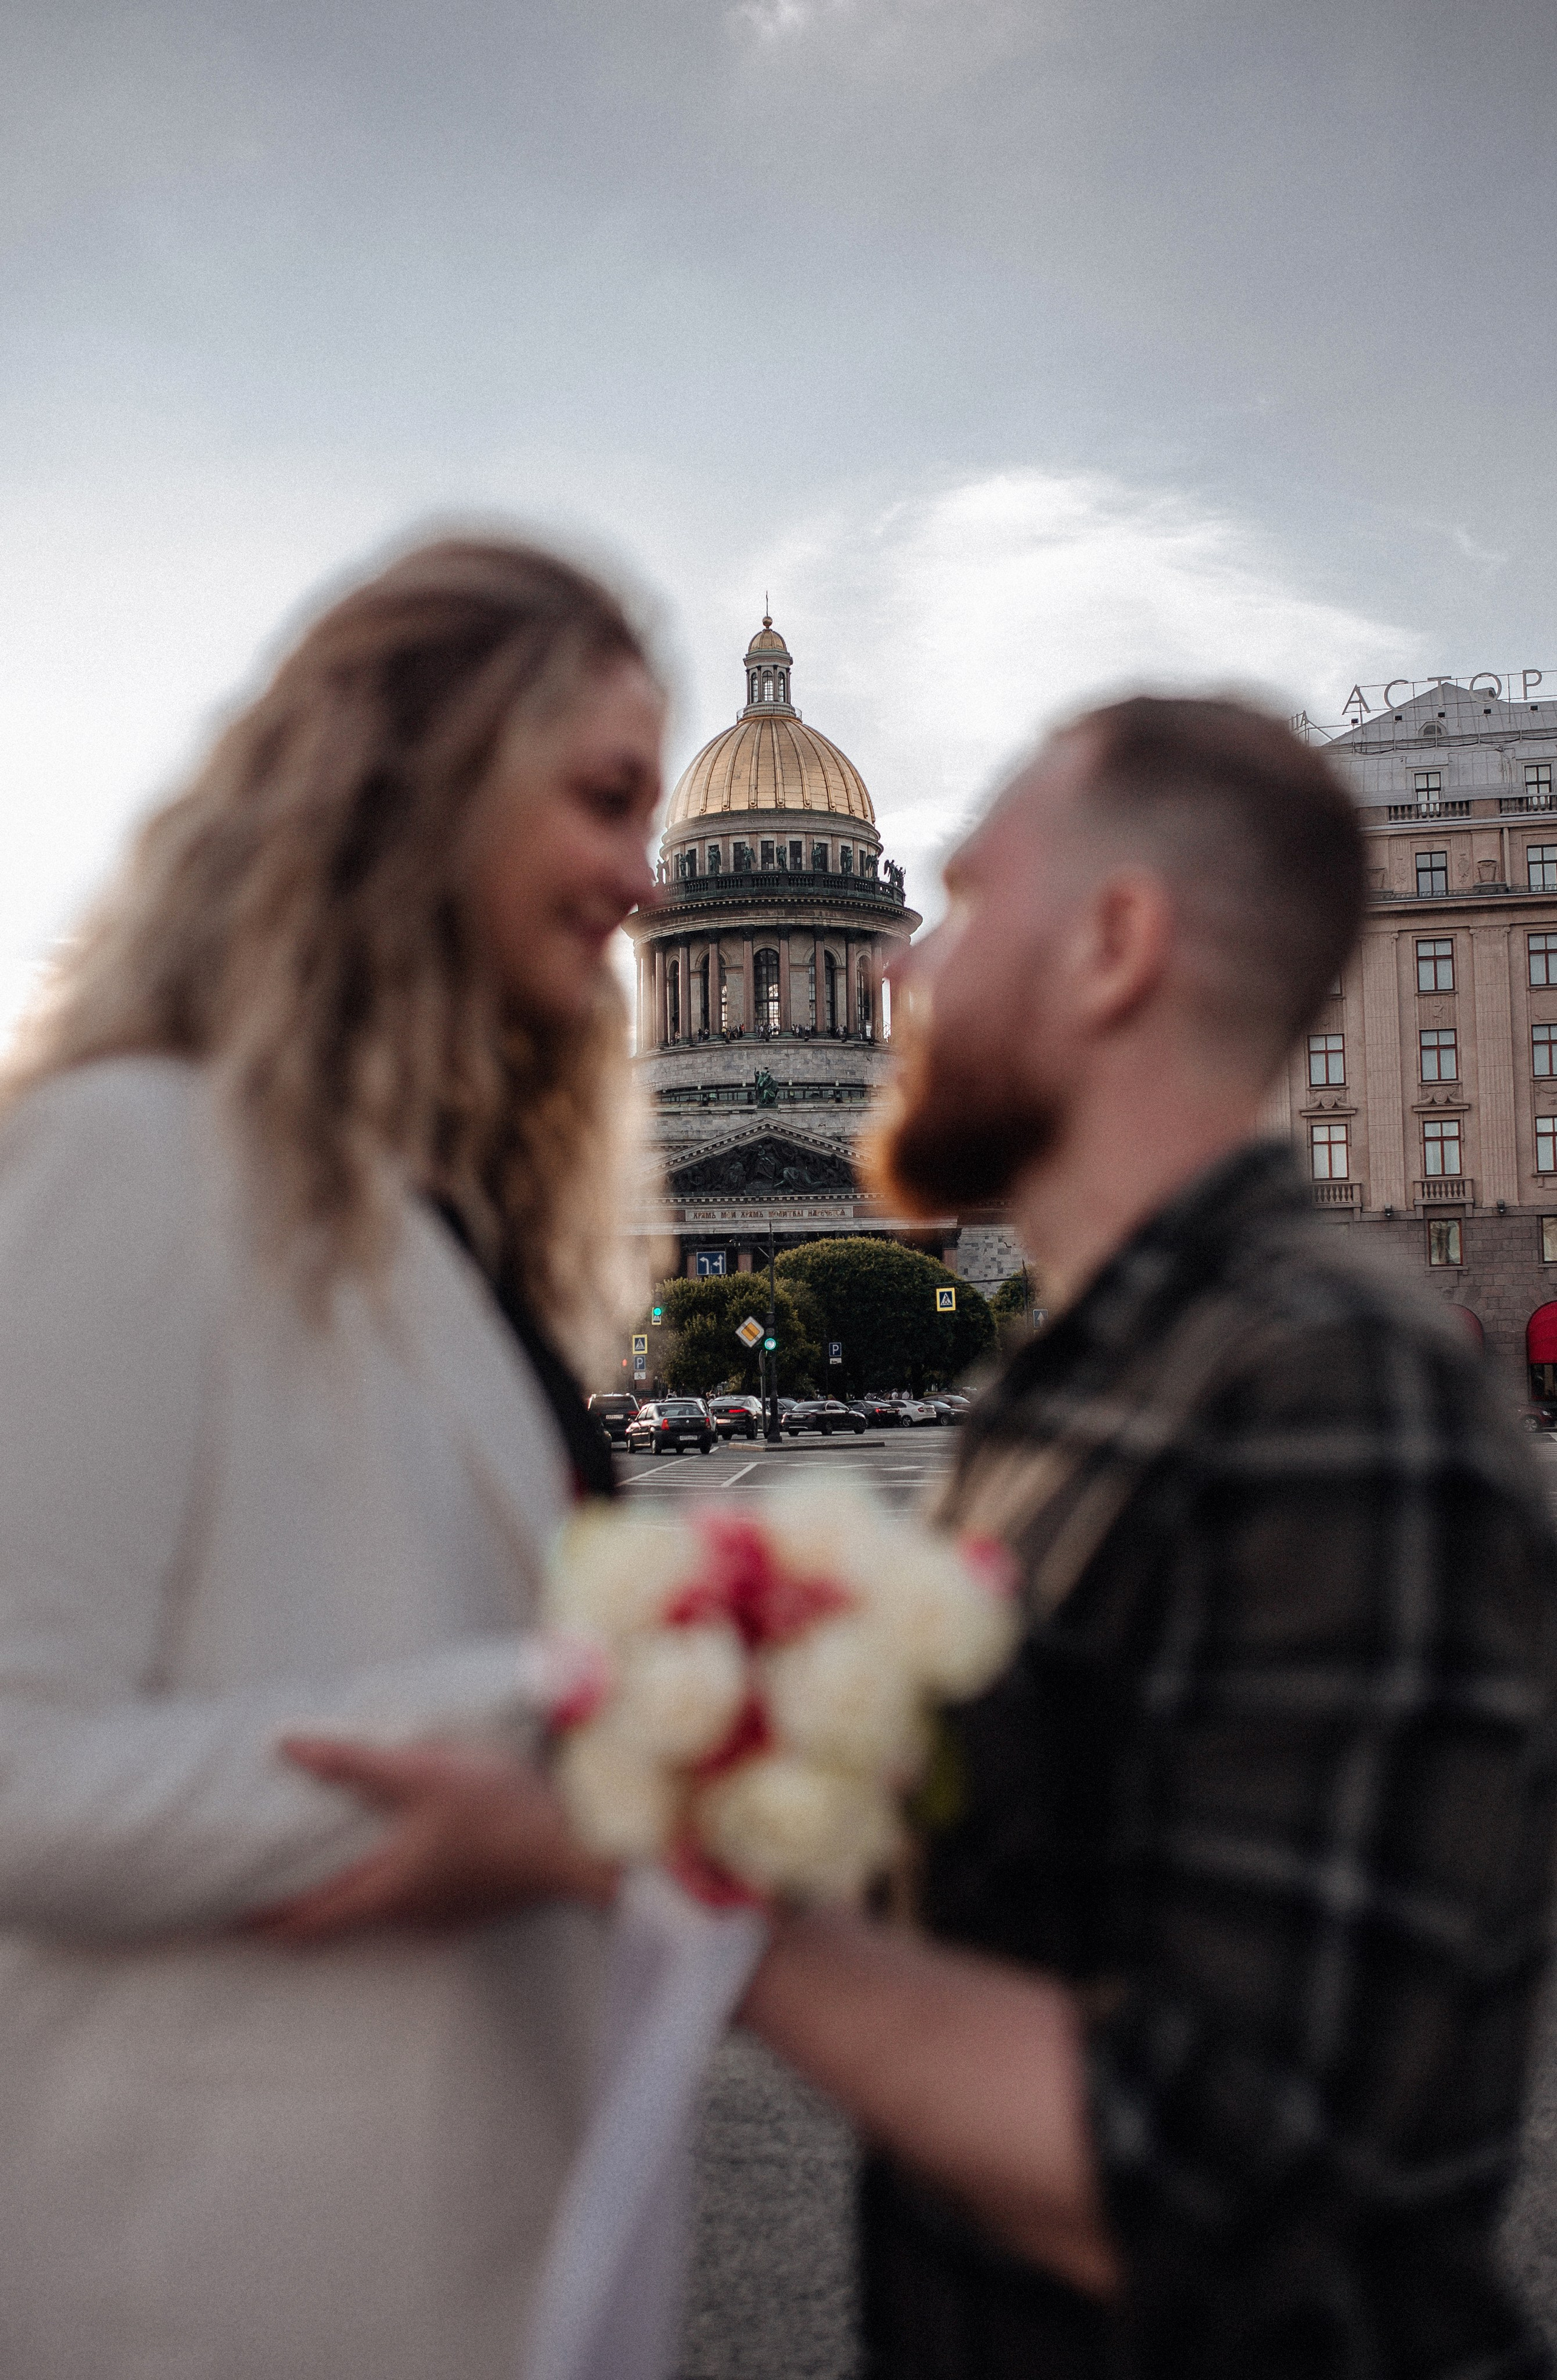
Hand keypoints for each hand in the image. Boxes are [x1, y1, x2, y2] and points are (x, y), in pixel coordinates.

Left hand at [242, 1738, 619, 1943]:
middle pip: (339, 1921)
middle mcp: (408, 1914)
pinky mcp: (471, 1903)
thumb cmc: (498, 1810)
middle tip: (265, 1890)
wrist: (576, 1845)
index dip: (264, 1925)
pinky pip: (414, 1901)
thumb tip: (287, 1745)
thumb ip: (354, 1761)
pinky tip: (400, 1855)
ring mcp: (443, 1914)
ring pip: (378, 1911)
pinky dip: (389, 1885)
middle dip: (299, 1910)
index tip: (227, 1922)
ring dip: (347, 1895)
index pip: (308, 1922)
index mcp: (386, 1891)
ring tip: (326, 1864)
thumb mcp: (422, 1772)